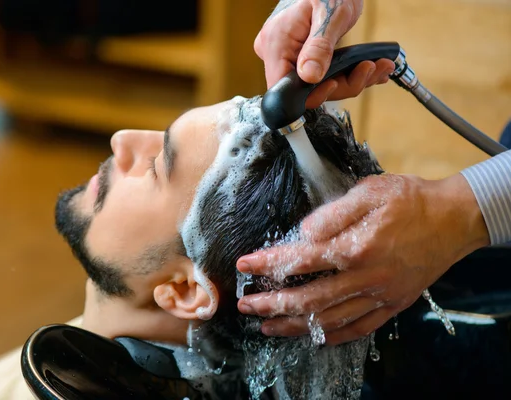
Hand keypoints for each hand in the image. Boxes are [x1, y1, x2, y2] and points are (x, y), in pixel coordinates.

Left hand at [236, 173, 489, 344]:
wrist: (454, 219)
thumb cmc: (411, 200)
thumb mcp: (370, 192)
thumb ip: (334, 213)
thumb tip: (303, 232)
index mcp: (356, 247)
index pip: (300, 260)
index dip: (268, 264)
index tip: (245, 265)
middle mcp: (366, 277)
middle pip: (309, 298)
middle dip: (272, 304)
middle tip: (246, 306)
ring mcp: (380, 295)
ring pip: (330, 319)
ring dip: (294, 325)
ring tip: (267, 327)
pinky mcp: (393, 304)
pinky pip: (359, 328)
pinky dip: (333, 336)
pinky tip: (314, 337)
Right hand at [255, 0, 394, 107]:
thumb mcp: (329, 15)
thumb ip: (319, 47)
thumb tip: (309, 77)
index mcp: (275, 44)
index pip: (283, 87)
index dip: (311, 94)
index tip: (337, 85)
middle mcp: (277, 54)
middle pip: (305, 90)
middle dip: (341, 85)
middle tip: (370, 70)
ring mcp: (289, 57)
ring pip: (317, 86)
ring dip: (350, 80)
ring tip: (376, 66)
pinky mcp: (302, 59)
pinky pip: (322, 76)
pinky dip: (346, 74)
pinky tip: (366, 67)